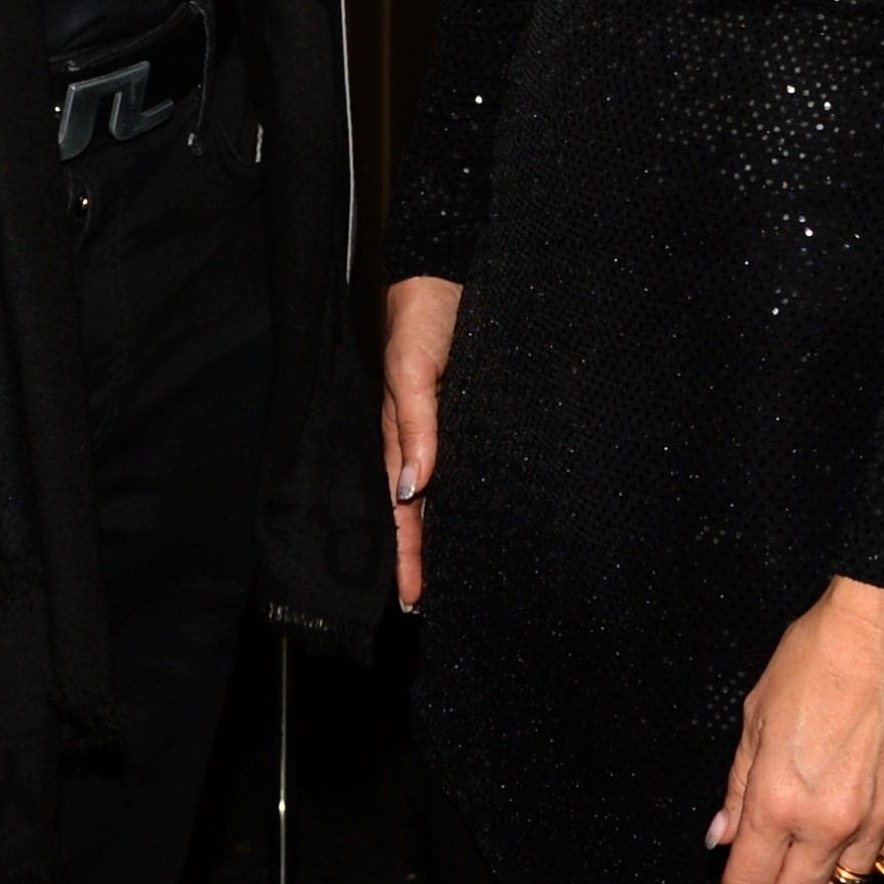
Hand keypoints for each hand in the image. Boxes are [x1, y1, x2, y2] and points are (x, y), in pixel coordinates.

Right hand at [382, 274, 460, 609]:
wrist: (448, 276)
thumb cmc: (421, 320)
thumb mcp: (412, 371)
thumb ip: (414, 426)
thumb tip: (412, 487)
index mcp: (399, 439)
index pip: (401, 512)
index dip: (407, 557)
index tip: (413, 601)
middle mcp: (424, 443)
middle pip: (421, 515)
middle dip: (424, 561)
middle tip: (432, 607)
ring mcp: (448, 433)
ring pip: (446, 498)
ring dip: (449, 536)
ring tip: (460, 579)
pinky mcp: (472, 420)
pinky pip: (469, 471)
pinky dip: (470, 501)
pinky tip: (483, 520)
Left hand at [706, 577, 883, 883]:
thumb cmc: (818, 656)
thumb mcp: (756, 715)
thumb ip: (739, 785)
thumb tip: (723, 836)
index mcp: (780, 801)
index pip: (749, 883)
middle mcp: (830, 822)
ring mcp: (879, 818)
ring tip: (801, 868)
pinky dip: (861, 862)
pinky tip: (846, 843)